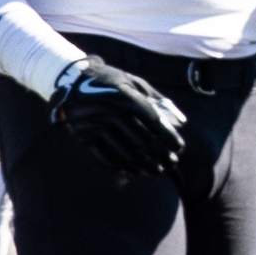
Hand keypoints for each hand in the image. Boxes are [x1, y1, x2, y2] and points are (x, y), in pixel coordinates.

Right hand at [50, 57, 186, 177]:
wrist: (73, 82)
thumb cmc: (112, 83)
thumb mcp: (135, 83)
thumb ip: (159, 101)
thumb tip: (182, 122)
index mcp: (127, 97)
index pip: (155, 123)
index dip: (169, 138)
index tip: (179, 148)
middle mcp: (113, 113)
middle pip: (143, 142)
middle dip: (161, 156)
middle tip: (170, 164)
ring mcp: (97, 127)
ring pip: (126, 154)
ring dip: (144, 166)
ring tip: (155, 171)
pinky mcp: (84, 138)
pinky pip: (105, 159)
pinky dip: (120, 168)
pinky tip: (132, 172)